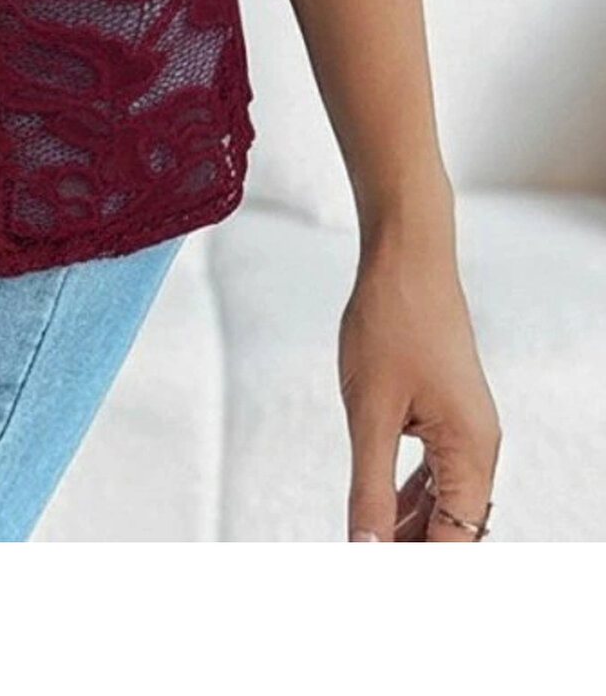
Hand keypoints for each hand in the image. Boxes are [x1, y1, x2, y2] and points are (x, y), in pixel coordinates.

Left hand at [339, 217, 500, 541]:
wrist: (406, 255)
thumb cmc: (391, 321)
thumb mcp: (370, 412)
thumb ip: (369, 488)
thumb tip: (365, 552)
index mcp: (471, 454)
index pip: (452, 542)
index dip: (413, 567)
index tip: (371, 582)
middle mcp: (477, 447)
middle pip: (452, 529)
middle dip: (408, 552)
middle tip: (358, 567)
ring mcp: (464, 429)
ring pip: (441, 503)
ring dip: (405, 528)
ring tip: (362, 550)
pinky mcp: (446, 412)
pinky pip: (433, 472)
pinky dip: (405, 495)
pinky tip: (377, 511)